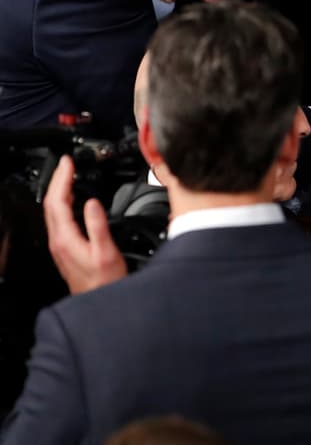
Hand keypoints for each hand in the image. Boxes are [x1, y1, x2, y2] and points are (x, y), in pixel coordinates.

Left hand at [43, 156, 126, 293]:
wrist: (98, 301)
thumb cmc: (105, 281)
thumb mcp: (106, 252)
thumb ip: (98, 226)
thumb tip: (92, 202)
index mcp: (66, 238)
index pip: (58, 201)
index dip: (62, 179)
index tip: (68, 163)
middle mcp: (58, 241)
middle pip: (51, 204)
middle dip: (58, 180)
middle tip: (67, 163)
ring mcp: (60, 245)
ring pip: (53, 211)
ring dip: (60, 190)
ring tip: (69, 176)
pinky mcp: (65, 247)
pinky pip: (59, 219)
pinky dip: (64, 203)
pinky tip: (73, 200)